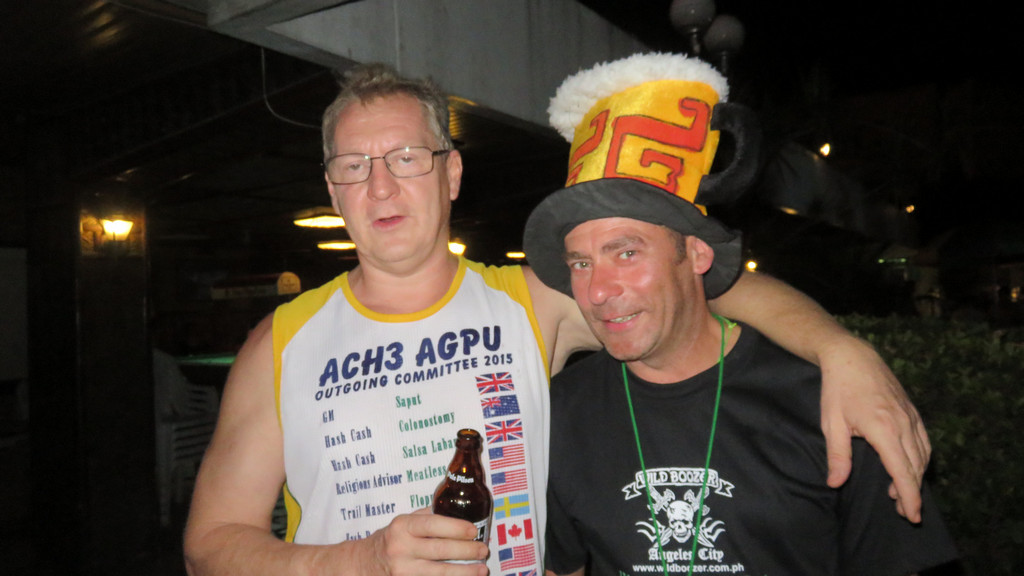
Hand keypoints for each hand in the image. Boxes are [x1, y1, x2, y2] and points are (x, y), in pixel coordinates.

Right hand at [361, 508, 488, 575]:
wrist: (364, 563)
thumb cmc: (391, 539)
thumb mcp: (403, 522)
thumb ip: (428, 517)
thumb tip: (460, 512)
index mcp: (402, 527)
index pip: (433, 525)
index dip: (456, 527)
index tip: (474, 530)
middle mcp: (401, 549)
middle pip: (440, 550)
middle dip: (467, 551)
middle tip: (483, 549)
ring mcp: (402, 571)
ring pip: (439, 573)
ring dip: (465, 572)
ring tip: (482, 569)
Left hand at [818, 336, 929, 522]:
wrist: (852, 356)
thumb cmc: (838, 389)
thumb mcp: (832, 423)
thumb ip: (838, 455)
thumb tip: (835, 483)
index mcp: (883, 430)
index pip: (902, 471)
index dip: (909, 496)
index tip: (912, 515)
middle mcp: (903, 424)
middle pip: (916, 467)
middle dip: (912, 492)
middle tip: (903, 513)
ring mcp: (910, 416)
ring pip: (923, 454)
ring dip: (916, 476)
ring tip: (900, 494)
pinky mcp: (912, 411)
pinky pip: (923, 440)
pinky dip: (920, 458)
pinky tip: (910, 467)